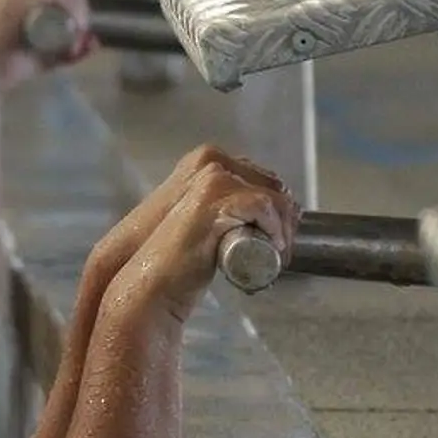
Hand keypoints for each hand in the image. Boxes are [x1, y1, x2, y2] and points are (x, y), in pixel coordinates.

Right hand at [96, 146, 298, 326]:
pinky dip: (275, 230)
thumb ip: (221, 210)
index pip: (263, 178)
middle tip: (280, 252)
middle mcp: (212, 161)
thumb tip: (254, 218)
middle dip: (285, 221)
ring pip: (274, 198)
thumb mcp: (205, 221)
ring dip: (284, 231)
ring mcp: (213, 175)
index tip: (279, 240)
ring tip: (278, 258)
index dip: (279, 211)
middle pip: (273, 186)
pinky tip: (273, 250)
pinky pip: (264, 206)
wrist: (152, 275)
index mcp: (209, 161)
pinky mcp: (217, 195)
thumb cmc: (175, 256)